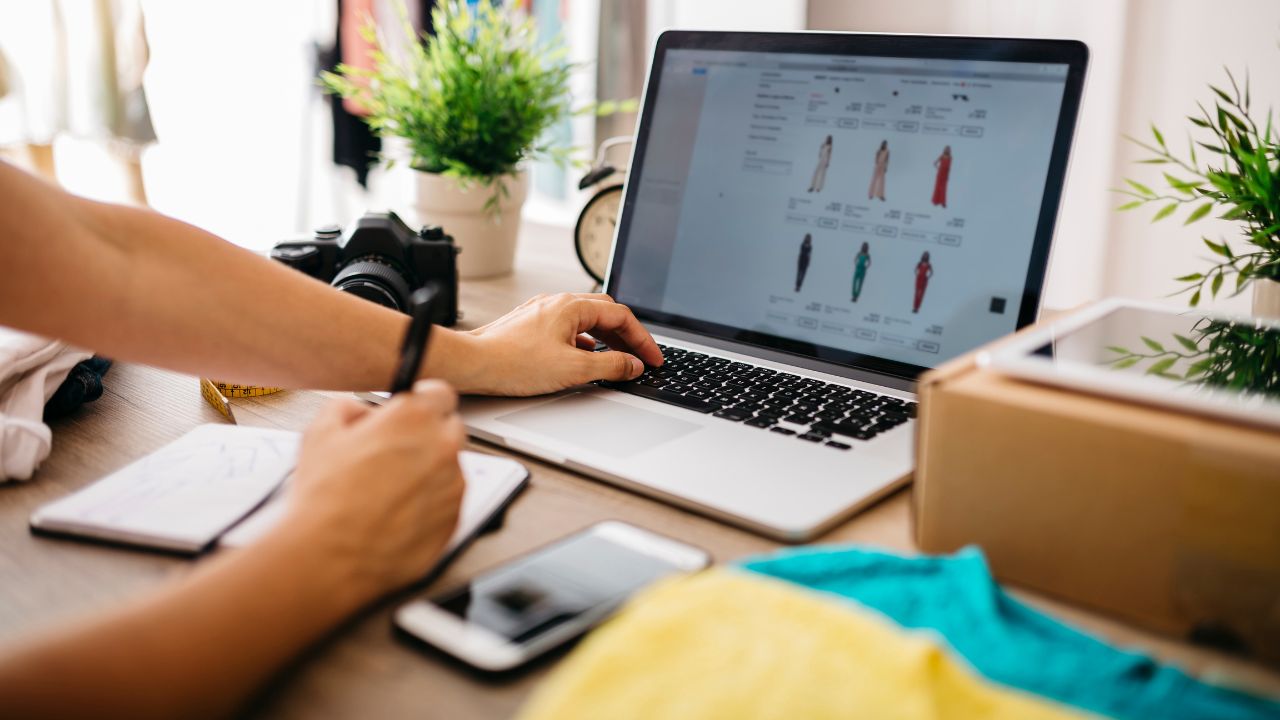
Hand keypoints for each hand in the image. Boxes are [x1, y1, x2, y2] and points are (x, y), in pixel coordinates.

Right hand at [278, 381, 465, 602]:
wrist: (330, 557)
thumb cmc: (325, 499)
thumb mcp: (320, 433)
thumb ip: (347, 408)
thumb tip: (359, 410)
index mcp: (414, 418)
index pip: (440, 394)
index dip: (422, 401)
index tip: (412, 410)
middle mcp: (442, 448)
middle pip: (450, 429)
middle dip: (428, 435)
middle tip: (395, 452)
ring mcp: (453, 486)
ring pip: (449, 468)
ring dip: (429, 471)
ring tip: (388, 491)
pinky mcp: (454, 520)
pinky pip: (447, 502)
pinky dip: (429, 504)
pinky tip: (396, 514)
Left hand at [455, 293, 664, 396]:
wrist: (471, 364)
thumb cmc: (512, 363)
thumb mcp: (573, 369)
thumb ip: (610, 366)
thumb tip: (632, 365)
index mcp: (572, 306)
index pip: (621, 316)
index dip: (643, 339)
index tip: (652, 358)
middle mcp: (557, 303)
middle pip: (605, 313)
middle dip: (627, 336)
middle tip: (640, 358)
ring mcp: (542, 312)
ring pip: (585, 321)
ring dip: (606, 339)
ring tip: (617, 360)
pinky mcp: (530, 326)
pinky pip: (568, 329)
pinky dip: (584, 342)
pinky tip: (583, 358)